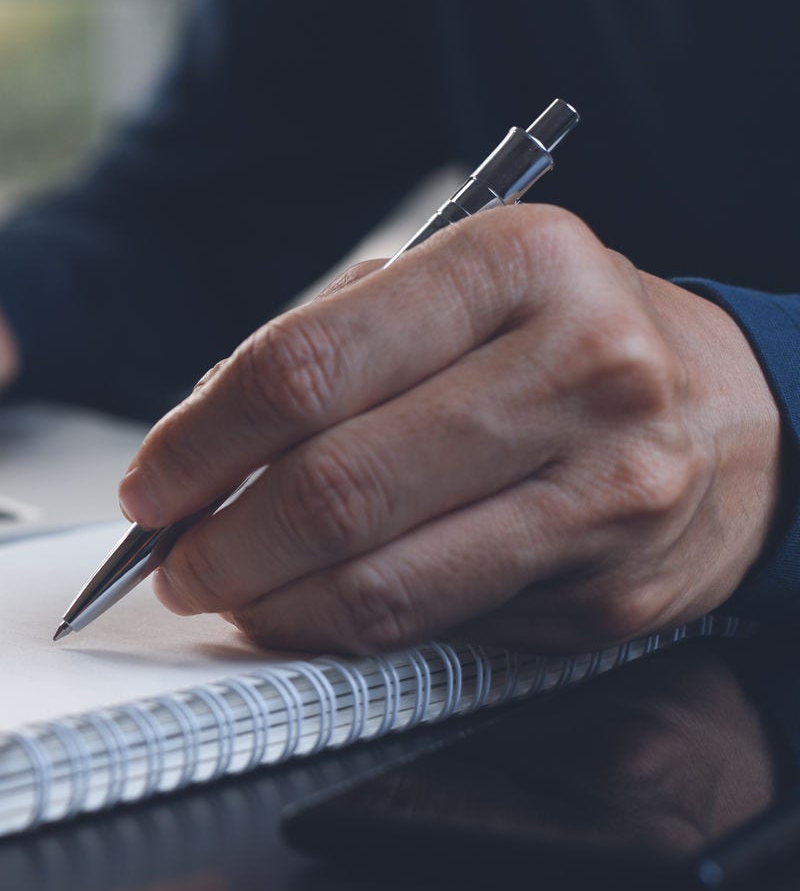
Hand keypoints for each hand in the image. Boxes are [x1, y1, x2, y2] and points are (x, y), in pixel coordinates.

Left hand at [119, 205, 782, 651]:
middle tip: (170, 558)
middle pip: (335, 484)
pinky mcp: (612, 588)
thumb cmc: (560, 343)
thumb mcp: (451, 293)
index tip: (150, 483)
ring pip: (380, 578)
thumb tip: (192, 446)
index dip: (202, 441)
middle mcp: (578, 365)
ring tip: (222, 590)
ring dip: (266, 601)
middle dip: (219, 540)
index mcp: (517, 261)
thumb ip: (322, 351)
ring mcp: (607, 485)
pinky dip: (340, 629)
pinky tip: (305, 609)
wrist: (740, 416)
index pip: (306, 367)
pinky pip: (435, 627)